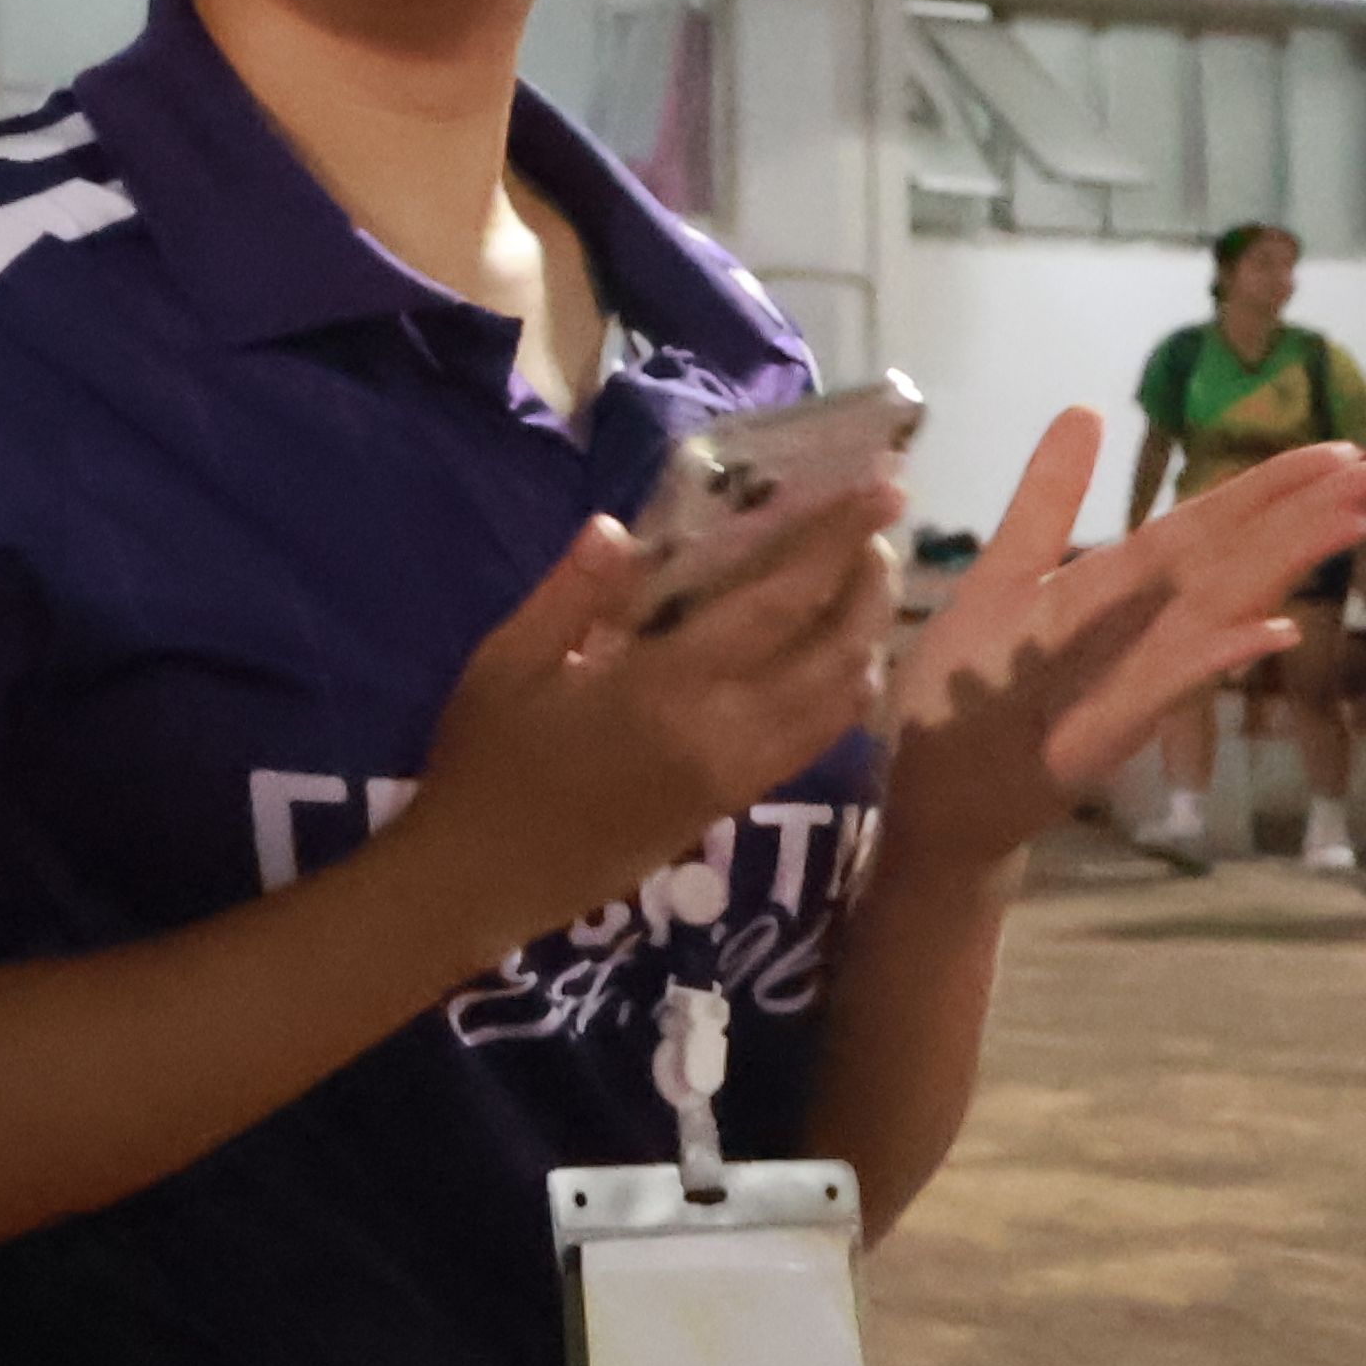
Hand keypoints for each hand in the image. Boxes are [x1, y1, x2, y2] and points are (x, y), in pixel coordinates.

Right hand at [407, 485, 902, 944]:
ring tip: (862, 584)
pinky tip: (836, 659)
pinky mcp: (738, 801)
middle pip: (835, 650)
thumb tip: (619, 528)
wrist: (488, 876)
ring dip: (865, 635)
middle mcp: (725, 730)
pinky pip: (817, 737)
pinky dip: (844, 690)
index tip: (879, 489)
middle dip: (868, 583)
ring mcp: (740, 771)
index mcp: (665, 687)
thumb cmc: (487, 762)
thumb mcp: (506, 664)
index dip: (834, 542)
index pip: (777, 602)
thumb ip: (569, 594)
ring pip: (840, 700)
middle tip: (875, 531)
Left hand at [884, 416, 1365, 871]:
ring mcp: (1127, 680)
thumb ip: (1048, 499)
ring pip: (1214, 612)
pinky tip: (1271, 632)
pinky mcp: (1101, 731)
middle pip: (1224, 561)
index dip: (1262, 490)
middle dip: (1294, 517)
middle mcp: (1138, 630)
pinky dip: (1211, 659)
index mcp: (1115, 588)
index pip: (1200, 527)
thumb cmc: (978, 687)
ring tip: (1348, 518)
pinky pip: (1163, 688)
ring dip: (1277, 567)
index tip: (1340, 451)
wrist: (939, 793)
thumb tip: (1084, 409)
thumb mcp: (1004, 573)